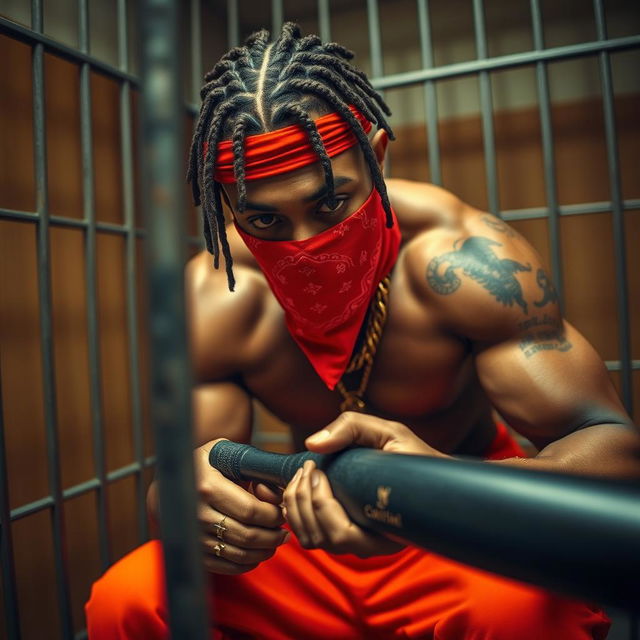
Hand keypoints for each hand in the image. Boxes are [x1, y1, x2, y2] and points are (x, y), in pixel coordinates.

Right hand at [194, 440, 287, 573]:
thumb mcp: (227, 455)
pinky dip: (247, 564)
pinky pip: (226, 566)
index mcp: (208, 487)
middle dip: (273, 536)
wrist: (172, 483)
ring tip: (276, 541)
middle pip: (248, 535)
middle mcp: (198, 514)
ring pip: (239, 554)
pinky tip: (258, 553)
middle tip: (285, 532)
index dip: (273, 515)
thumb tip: (274, 495)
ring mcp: (194, 536)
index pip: (251, 510)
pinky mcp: (194, 551)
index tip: (283, 512)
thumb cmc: (208, 464)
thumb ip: (254, 470)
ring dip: (264, 551)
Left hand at [282, 413, 446, 557]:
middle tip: (308, 465)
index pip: (341, 534)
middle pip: (320, 537)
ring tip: (303, 473)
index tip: (317, 468)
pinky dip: (294, 513)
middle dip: (303, 498)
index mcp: (386, 531)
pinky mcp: (344, 535)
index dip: (320, 503)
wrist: (429, 478)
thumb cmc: (412, 457)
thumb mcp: (391, 433)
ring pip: (311, 539)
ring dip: (295, 505)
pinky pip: (310, 535)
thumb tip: (313, 443)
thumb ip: (352, 428)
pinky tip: (300, 486)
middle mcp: (370, 544)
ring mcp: (355, 542)